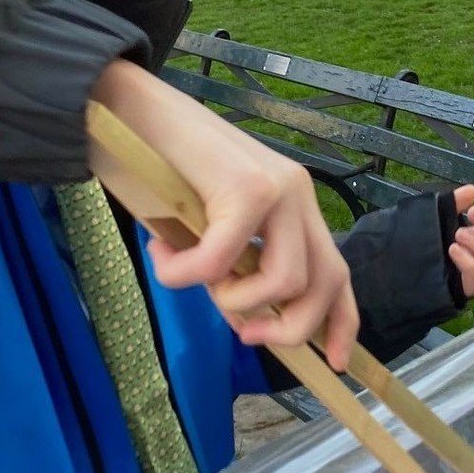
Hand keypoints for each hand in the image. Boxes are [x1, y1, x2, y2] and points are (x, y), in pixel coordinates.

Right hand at [89, 58, 358, 370]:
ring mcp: (277, 188)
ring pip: (282, 280)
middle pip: (324, 283)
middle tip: (241, 331)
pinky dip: (184, 273)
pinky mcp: (245, 186)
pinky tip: (161, 251)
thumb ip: (238, 268)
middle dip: (287, 328)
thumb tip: (248, 324)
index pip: (337, 272)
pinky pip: (222, 261)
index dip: (340, 322)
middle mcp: (298, 194)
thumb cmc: (165, 169)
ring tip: (190, 272)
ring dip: (231, 298)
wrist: (133, 108)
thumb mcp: (211, 229)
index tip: (331, 364)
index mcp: (296, 205)